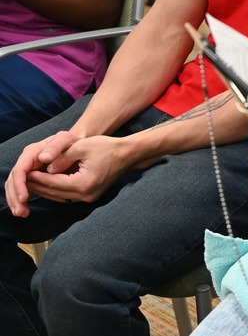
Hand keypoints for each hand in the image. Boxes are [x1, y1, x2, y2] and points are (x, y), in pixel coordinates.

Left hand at [7, 134, 127, 213]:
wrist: (128, 154)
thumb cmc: (107, 147)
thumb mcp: (82, 147)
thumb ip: (62, 158)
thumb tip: (46, 168)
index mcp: (83, 183)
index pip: (53, 182)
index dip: (37, 178)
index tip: (25, 172)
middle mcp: (85, 195)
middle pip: (54, 193)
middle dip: (38, 186)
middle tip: (23, 180)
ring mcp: (89, 197)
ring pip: (60, 196)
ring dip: (45, 190)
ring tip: (31, 183)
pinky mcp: (90, 196)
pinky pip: (67, 195)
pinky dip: (55, 191)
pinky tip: (47, 185)